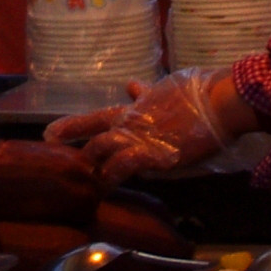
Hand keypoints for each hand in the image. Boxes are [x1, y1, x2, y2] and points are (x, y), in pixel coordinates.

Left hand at [45, 69, 253, 183]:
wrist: (220, 101)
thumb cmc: (199, 93)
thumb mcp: (166, 90)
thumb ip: (147, 92)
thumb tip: (131, 86)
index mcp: (134, 110)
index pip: (96, 118)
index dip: (71, 126)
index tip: (50, 134)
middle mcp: (132, 123)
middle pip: (94, 133)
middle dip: (79, 149)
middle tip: (60, 161)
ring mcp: (142, 137)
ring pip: (104, 149)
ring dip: (95, 166)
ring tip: (86, 181)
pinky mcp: (156, 153)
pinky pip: (125, 164)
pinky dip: (114, 174)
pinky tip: (107, 184)